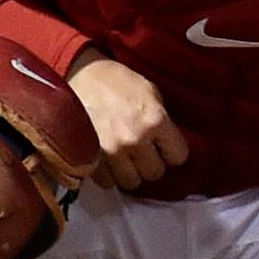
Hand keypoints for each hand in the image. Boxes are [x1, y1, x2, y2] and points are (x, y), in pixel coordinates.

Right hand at [70, 56, 186, 191]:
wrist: (80, 76)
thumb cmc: (118, 82)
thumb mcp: (152, 93)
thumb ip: (163, 121)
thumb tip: (169, 144)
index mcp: (156, 120)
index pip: (178, 156)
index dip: (173, 152)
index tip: (166, 148)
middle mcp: (134, 138)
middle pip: (154, 173)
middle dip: (151, 164)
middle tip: (144, 153)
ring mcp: (110, 151)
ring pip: (131, 182)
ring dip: (130, 172)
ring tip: (126, 158)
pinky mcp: (88, 158)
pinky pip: (106, 182)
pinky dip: (109, 175)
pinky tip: (109, 161)